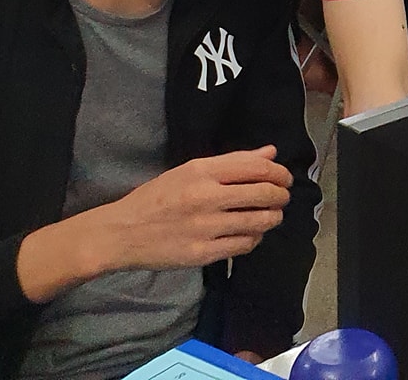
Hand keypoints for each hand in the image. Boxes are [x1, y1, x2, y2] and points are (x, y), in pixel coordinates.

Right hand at [95, 147, 292, 271]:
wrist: (122, 233)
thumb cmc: (156, 197)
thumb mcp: (190, 170)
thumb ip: (232, 161)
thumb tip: (270, 153)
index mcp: (202, 172)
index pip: (255, 167)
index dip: (278, 172)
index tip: (285, 177)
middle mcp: (205, 197)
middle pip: (262, 194)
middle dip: (281, 195)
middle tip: (283, 197)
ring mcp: (205, 227)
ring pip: (257, 221)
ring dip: (272, 218)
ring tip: (272, 215)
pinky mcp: (202, 253)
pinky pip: (243, 245)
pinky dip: (254, 239)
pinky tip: (252, 234)